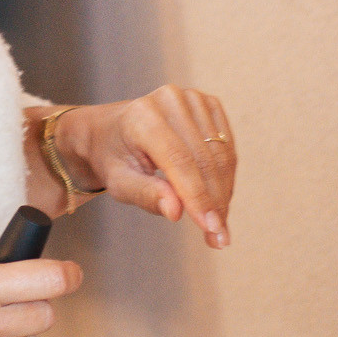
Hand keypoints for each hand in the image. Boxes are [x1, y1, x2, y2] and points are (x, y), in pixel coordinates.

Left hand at [58, 87, 236, 245]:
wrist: (111, 130)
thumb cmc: (113, 157)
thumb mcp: (118, 181)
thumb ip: (145, 195)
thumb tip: (176, 211)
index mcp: (142, 116)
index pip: (180, 161)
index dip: (198, 197)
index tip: (212, 229)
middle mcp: (170, 100)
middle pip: (204, 159)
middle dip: (214, 203)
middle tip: (219, 237)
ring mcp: (192, 98)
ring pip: (221, 155)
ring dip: (223, 194)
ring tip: (218, 225)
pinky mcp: (207, 104)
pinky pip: (226, 146)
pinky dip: (226, 177)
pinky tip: (219, 200)